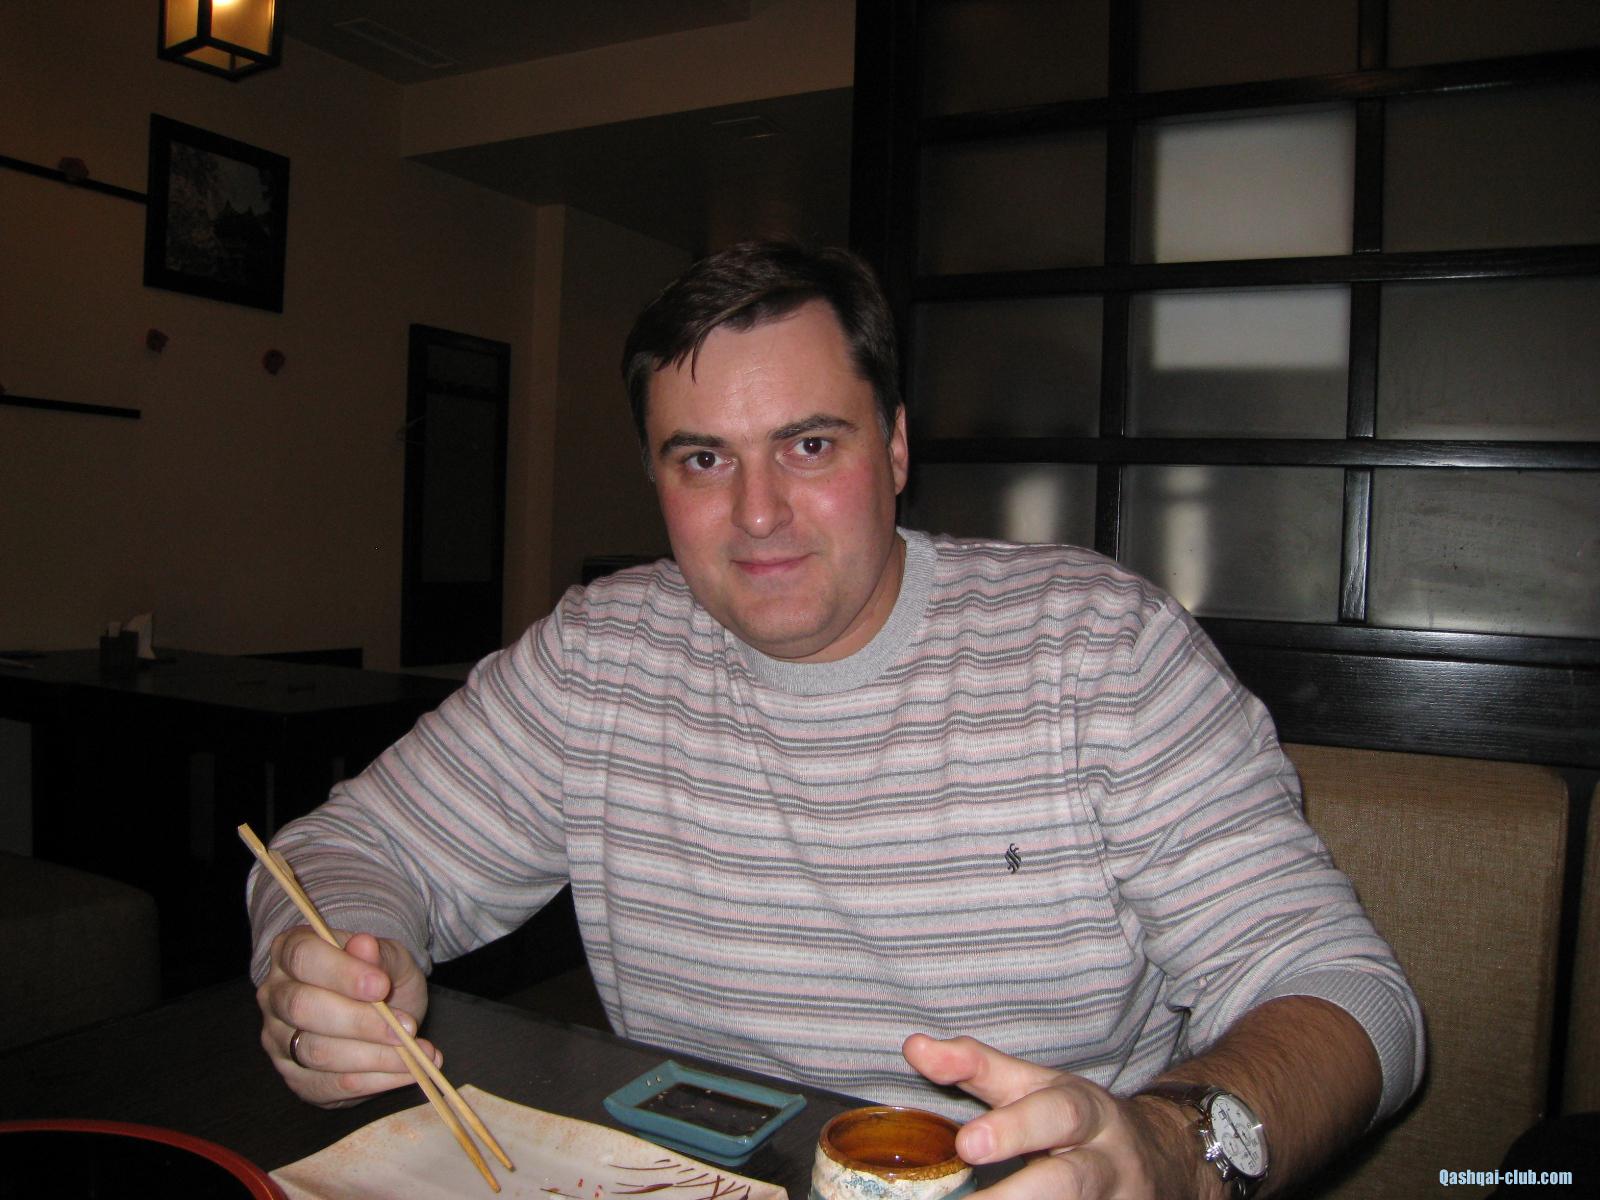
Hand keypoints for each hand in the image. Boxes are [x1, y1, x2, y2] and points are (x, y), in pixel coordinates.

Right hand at [256, 925, 437, 1106]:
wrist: (382, 1008)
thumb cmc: (380, 975)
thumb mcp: (390, 957)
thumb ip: (380, 954)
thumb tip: (364, 945)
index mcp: (290, 951)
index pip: (303, 957)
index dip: (342, 973)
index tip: (382, 986)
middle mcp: (275, 996)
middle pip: (303, 1009)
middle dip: (359, 1021)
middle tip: (407, 1027)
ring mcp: (279, 1040)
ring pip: (317, 1052)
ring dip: (374, 1056)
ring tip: (417, 1052)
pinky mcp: (295, 1078)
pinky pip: (330, 1085)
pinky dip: (375, 1080)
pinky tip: (408, 1071)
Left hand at [902, 1035, 1205, 1199]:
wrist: (1164, 1160)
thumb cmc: (1077, 1121)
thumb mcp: (1034, 1086)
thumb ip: (977, 1067)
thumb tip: (913, 1046)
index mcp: (1082, 1111)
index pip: (1049, 1111)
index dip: (1010, 1126)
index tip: (966, 1144)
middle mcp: (1102, 1160)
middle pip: (1068, 1180)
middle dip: (1019, 1188)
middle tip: (966, 1180)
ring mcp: (1113, 1199)